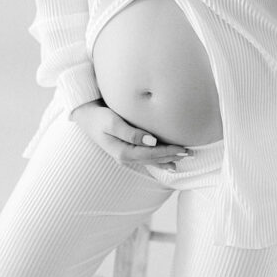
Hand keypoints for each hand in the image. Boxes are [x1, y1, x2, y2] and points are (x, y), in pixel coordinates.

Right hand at [70, 100, 192, 168]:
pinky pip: (146, 157)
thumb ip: (131, 132)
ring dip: (167, 159)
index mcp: (123, 152)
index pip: (151, 154)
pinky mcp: (126, 149)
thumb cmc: (98, 116)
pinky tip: (167, 161)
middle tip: (190, 153)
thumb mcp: (112, 122)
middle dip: (172, 157)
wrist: (85, 115)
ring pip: (151, 160)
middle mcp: (125, 157)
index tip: (183, 148)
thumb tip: (152, 141)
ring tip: (183, 158)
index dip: (168, 152)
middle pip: (153, 159)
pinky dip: (158, 159)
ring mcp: (125, 154)